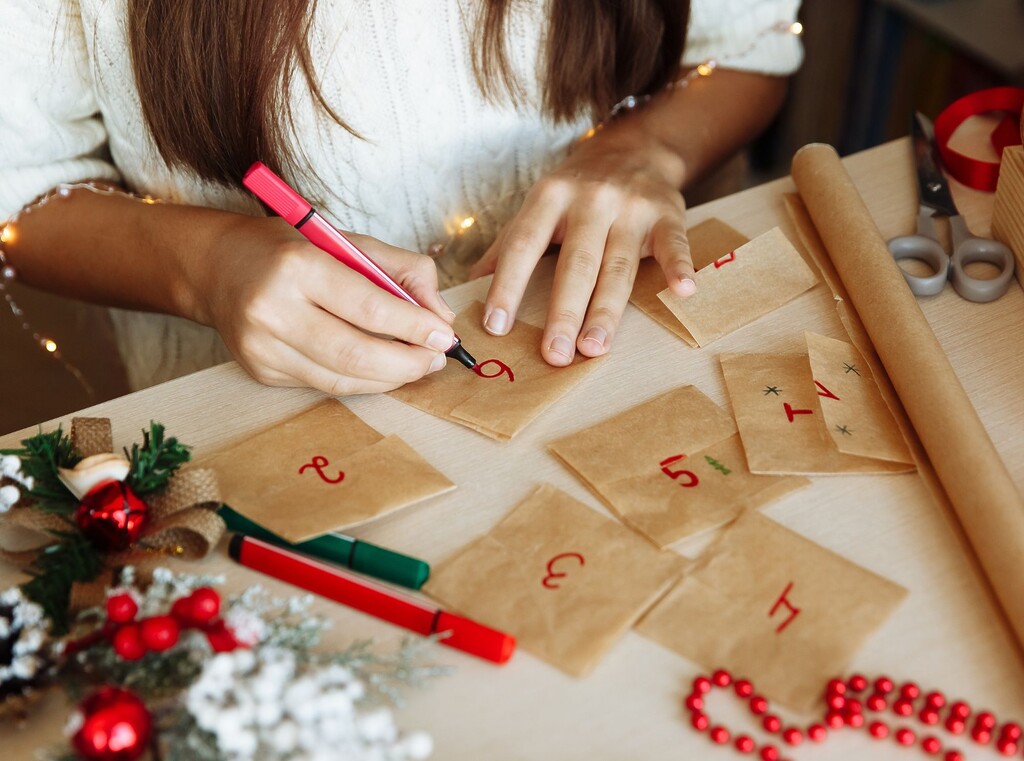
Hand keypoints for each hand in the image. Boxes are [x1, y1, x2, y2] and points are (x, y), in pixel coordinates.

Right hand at [187, 216, 455, 394]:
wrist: (216, 267)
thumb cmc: (290, 248)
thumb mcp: (346, 240)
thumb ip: (402, 269)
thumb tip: (440, 315)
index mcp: (296, 266)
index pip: (368, 307)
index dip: (412, 327)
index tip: (444, 335)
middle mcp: (273, 309)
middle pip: (355, 353)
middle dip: (407, 362)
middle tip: (437, 359)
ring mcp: (262, 347)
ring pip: (341, 379)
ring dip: (390, 378)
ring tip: (417, 365)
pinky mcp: (260, 372)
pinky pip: (324, 385)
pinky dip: (361, 381)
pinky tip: (382, 370)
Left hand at [468, 125, 695, 365]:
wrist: (635, 147)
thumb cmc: (578, 189)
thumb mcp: (539, 205)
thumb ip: (508, 244)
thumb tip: (468, 284)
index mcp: (549, 197)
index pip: (523, 245)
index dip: (508, 286)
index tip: (496, 326)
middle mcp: (590, 199)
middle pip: (575, 264)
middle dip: (563, 312)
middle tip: (554, 354)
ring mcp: (631, 206)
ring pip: (618, 266)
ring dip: (607, 310)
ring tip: (594, 347)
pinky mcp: (667, 213)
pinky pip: (674, 244)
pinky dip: (679, 266)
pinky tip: (683, 291)